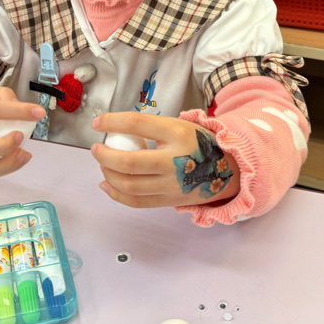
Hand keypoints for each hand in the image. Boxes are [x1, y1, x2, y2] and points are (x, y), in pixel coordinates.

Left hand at [89, 112, 239, 208]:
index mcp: (177, 133)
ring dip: (108, 174)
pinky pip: (136, 201)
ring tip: (103, 164)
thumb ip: (151, 128)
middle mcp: (174, 160)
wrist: (227, 168)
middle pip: (128, 162)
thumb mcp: (179, 125)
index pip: (137, 124)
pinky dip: (116, 194)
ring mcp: (171, 184)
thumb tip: (115, 129)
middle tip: (96, 148)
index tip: (97, 123)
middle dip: (104, 155)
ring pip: (129, 184)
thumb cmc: (197, 142)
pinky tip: (106, 184)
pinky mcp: (169, 200)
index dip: (112, 122)